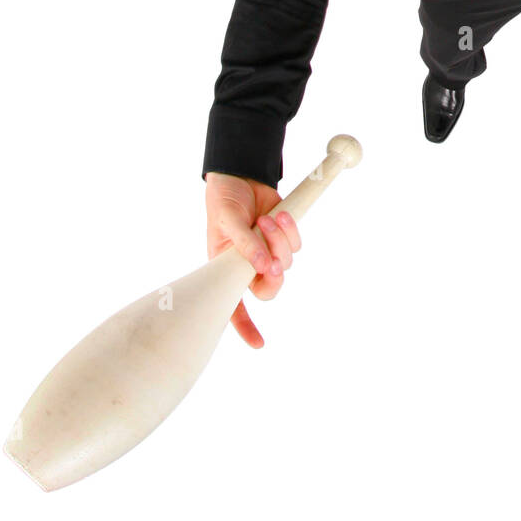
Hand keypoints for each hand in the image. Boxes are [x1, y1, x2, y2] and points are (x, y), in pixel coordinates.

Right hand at [204, 171, 301, 348]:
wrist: (241, 176)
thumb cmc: (224, 203)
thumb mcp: (228, 223)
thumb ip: (245, 245)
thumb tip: (264, 267)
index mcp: (226, 270)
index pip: (233, 307)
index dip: (246, 327)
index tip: (259, 343)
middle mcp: (248, 266)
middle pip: (271, 288)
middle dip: (275, 274)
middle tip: (273, 259)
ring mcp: (268, 251)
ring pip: (286, 262)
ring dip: (280, 241)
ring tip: (266, 219)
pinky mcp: (283, 236)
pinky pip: (296, 244)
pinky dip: (291, 231)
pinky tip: (280, 215)